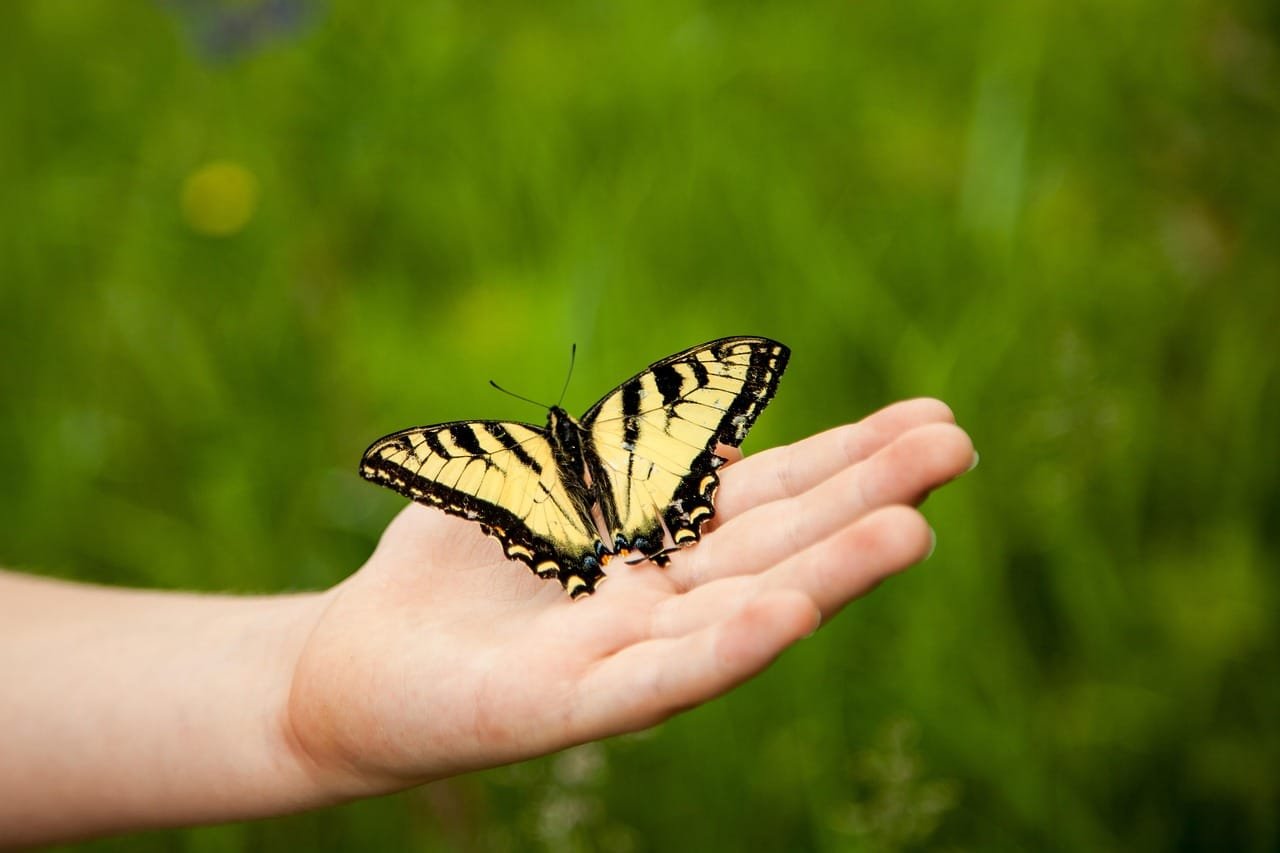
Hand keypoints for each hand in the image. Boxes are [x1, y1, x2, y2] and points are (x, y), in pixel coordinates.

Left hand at [287, 399, 974, 797]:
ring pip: (737, 611)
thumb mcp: (543, 485)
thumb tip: (722, 425)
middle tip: (958, 447)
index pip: (771, 496)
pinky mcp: (566, 706)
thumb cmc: (455, 567)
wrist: (359, 662)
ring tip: (910, 531)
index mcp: (662, 546)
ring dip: (824, 574)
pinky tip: (787, 613)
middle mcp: (663, 601)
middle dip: (864, 496)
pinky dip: (722, 648)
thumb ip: (622, 456)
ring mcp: (622, 656)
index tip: (931, 419)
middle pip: (776, 542)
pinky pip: (653, 678)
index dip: (849, 459)